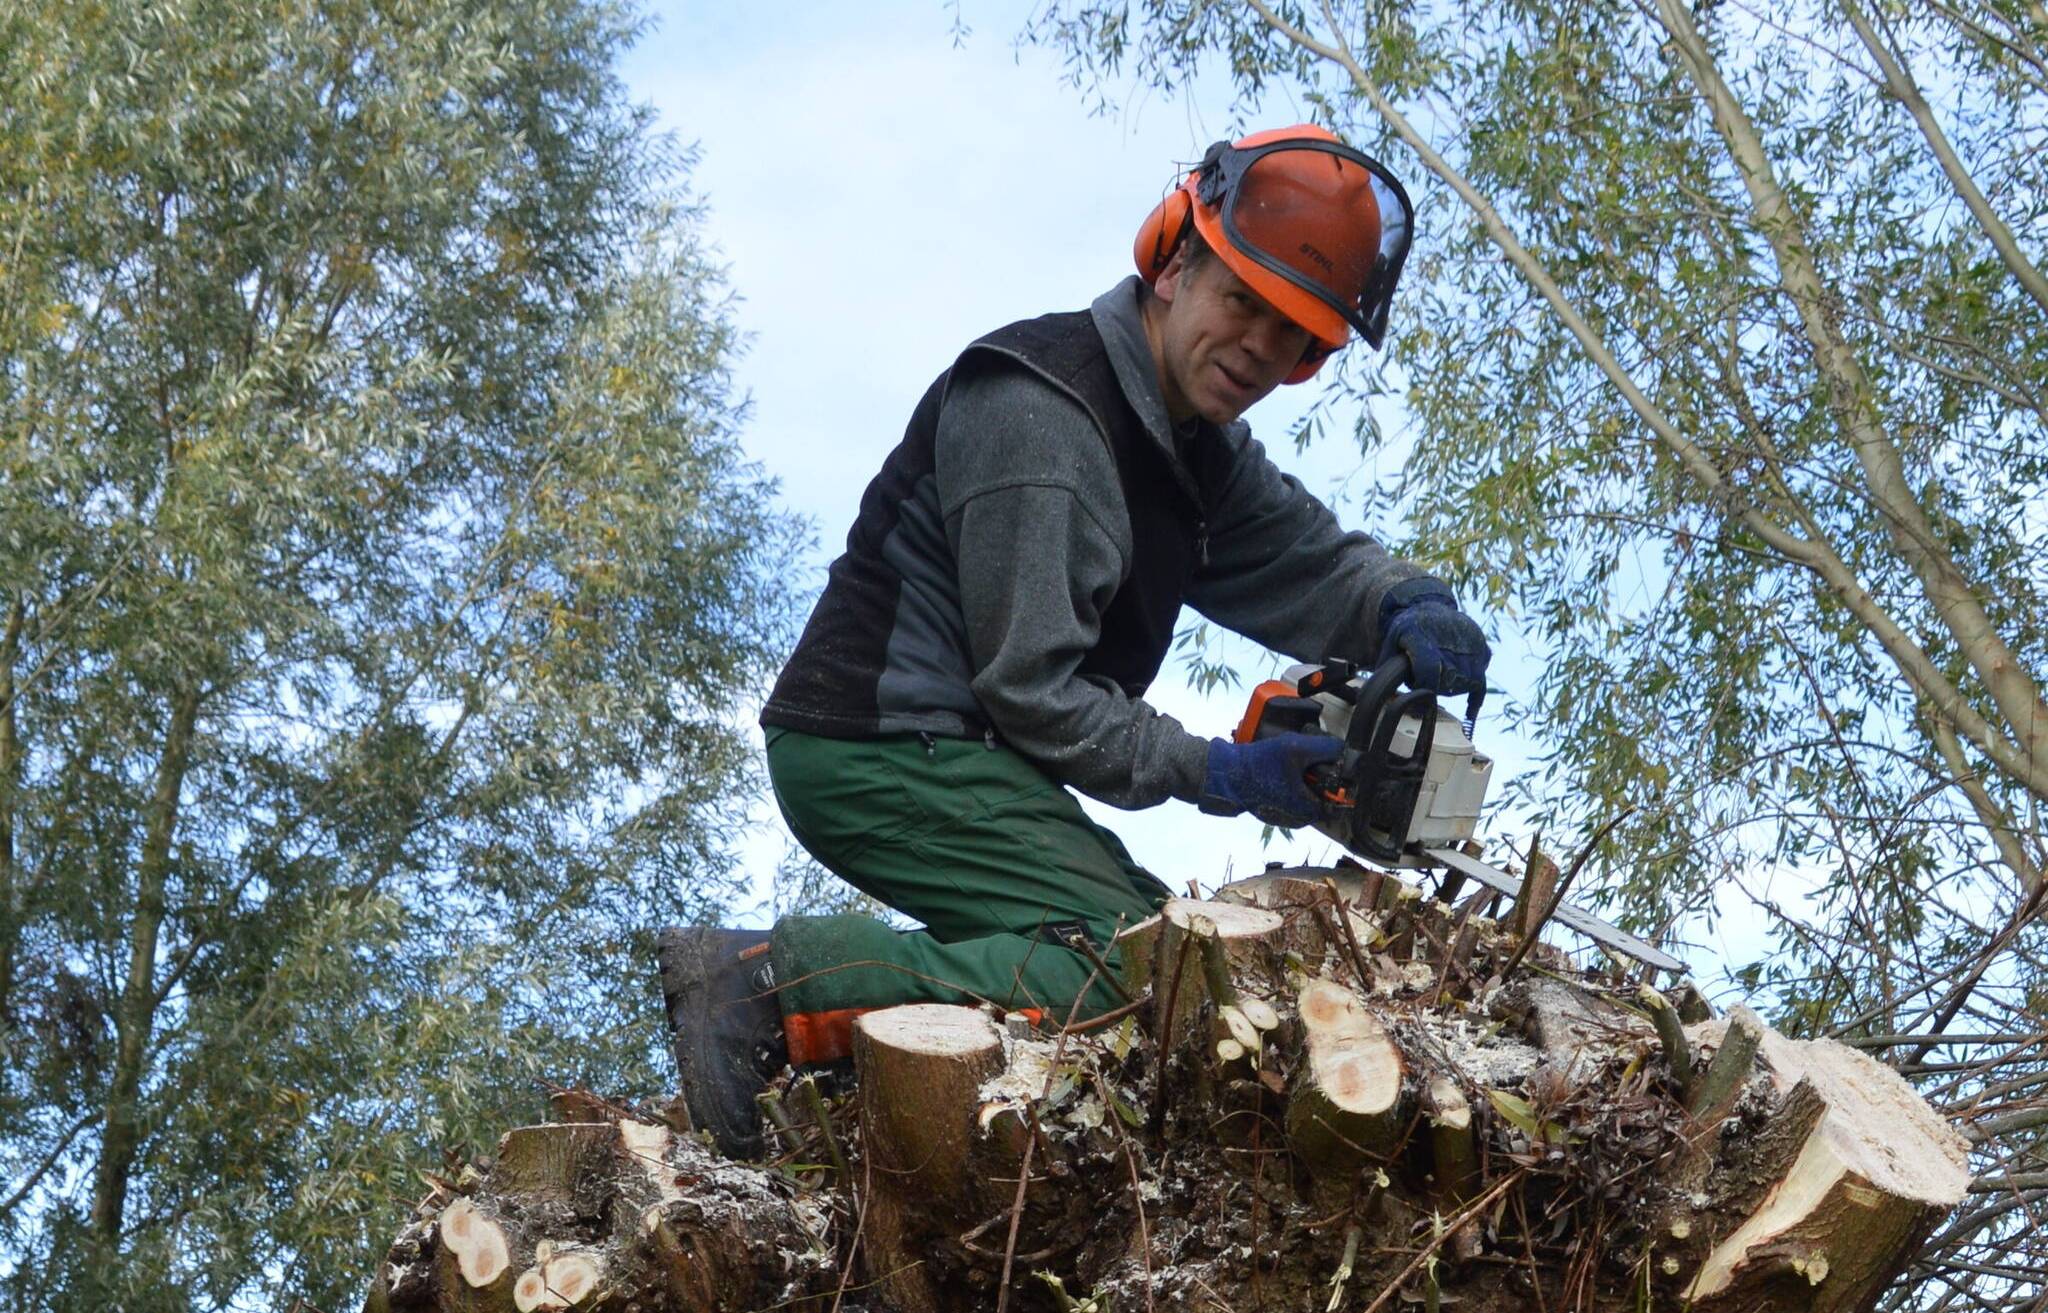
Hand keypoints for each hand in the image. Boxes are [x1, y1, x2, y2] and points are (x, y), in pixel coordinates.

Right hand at [1199, 733, 1343, 827]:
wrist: (1229, 773)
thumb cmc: (1260, 764)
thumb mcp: (1297, 748)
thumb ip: (1327, 748)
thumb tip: (1343, 749)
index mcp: (1311, 810)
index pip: (1341, 799)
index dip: (1340, 779)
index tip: (1330, 764)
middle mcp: (1301, 819)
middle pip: (1324, 795)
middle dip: (1319, 776)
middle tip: (1306, 760)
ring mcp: (1287, 817)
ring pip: (1308, 794)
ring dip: (1305, 778)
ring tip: (1291, 764)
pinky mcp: (1275, 810)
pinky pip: (1293, 795)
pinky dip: (1291, 783)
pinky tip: (1281, 770)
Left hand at [1377, 583, 1489, 698]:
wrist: (1429, 605)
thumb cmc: (1406, 629)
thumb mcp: (1391, 642)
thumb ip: (1386, 667)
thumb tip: (1376, 695)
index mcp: (1423, 636)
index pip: (1429, 670)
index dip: (1424, 687)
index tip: (1418, 694)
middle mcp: (1450, 639)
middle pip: (1448, 680)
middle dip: (1436, 686)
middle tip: (1426, 678)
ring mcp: (1470, 644)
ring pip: (1466, 682)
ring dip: (1453, 687)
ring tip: (1440, 675)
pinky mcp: (1482, 650)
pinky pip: (1481, 680)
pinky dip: (1475, 696)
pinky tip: (1469, 713)